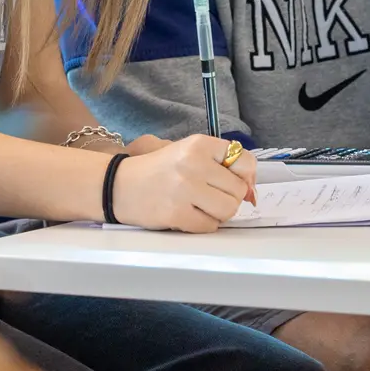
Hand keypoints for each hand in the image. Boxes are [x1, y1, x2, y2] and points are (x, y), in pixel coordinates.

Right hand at [110, 135, 254, 232]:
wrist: (118, 185)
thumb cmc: (157, 170)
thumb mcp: (188, 153)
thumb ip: (220, 165)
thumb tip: (251, 192)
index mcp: (199, 144)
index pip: (244, 161)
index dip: (246, 177)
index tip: (236, 184)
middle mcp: (194, 164)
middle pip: (238, 190)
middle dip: (228, 197)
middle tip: (208, 195)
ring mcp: (185, 189)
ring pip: (228, 210)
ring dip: (218, 213)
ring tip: (199, 206)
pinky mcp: (176, 213)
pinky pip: (210, 226)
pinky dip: (203, 224)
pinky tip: (187, 215)